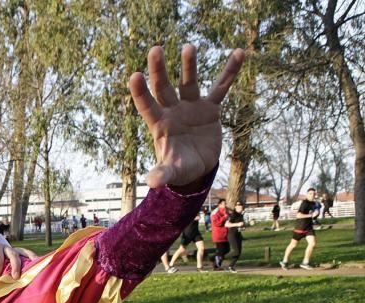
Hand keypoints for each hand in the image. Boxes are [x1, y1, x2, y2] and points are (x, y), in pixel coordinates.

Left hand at [0, 241, 36, 278]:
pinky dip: (32, 257)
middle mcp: (4, 247)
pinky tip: (37, 263)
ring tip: (33, 269)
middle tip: (14, 277)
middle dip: (14, 266)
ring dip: (27, 260)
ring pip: (21, 252)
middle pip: (12, 254)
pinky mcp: (15, 252)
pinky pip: (25, 253)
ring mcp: (11, 249)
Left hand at [130, 44, 244, 188]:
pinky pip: (221, 88)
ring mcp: (191, 107)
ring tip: (188, 47)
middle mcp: (173, 111)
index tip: (135, 75)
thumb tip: (152, 183)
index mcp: (160, 125)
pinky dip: (229, 72)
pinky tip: (238, 53)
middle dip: (159, 70)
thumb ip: (163, 174)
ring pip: (188, 83)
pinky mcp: (210, 108)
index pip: (147, 106)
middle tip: (155, 49)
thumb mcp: (172, 172)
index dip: (140, 92)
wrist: (198, 168)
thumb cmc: (180, 169)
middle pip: (163, 87)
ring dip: (189, 66)